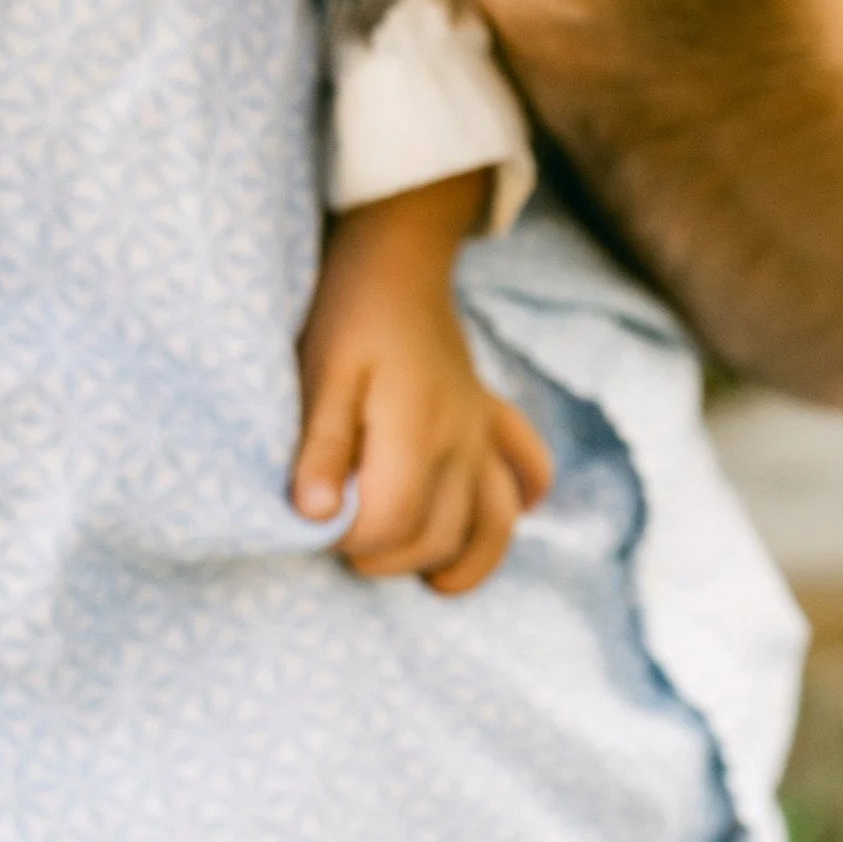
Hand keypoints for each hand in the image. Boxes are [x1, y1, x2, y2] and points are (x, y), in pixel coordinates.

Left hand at [293, 178, 554, 595]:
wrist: (397, 262)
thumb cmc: (350, 319)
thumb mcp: (320, 377)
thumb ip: (318, 450)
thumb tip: (315, 517)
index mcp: (416, 436)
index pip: (393, 525)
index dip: (351, 544)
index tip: (317, 531)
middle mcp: (461, 443)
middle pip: (440, 535)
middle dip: (392, 559)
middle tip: (348, 546)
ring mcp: (483, 433)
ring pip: (496, 522)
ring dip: (468, 559)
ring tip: (432, 579)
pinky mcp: (491, 418)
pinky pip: (527, 468)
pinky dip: (522, 498)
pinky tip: (505, 515)